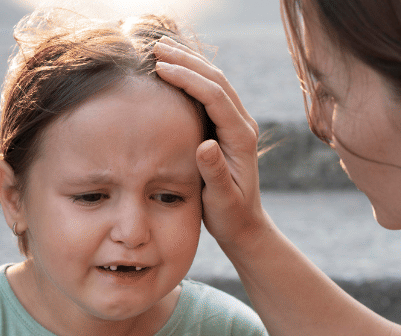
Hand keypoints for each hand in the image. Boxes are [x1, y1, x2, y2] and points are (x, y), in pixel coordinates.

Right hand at [153, 37, 269, 247]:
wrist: (244, 224)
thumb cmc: (231, 215)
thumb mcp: (222, 199)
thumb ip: (215, 172)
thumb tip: (205, 144)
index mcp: (241, 137)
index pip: (215, 96)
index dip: (188, 78)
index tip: (161, 68)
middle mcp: (242, 125)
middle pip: (216, 80)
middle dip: (186, 60)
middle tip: (156, 46)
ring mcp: (236, 123)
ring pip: (214, 81)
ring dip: (189, 62)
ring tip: (161, 47)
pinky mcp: (226, 127)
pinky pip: (210, 92)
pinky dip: (191, 76)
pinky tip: (172, 68)